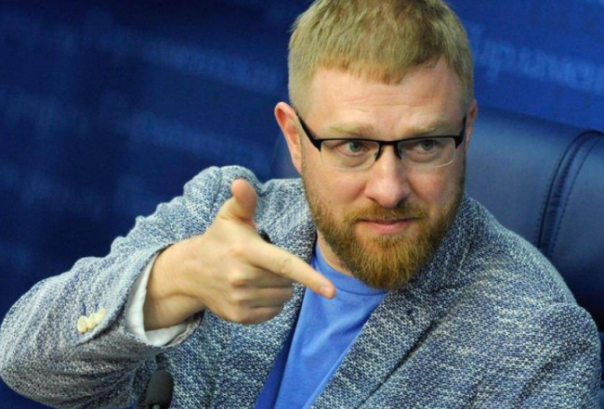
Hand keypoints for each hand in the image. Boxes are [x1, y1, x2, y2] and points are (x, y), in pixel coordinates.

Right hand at [144, 179, 335, 328]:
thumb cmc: (219, 239)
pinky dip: (271, 303)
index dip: (311, 277)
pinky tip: (253, 290)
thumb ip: (244, 200)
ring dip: (279, 288)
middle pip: (288, 282)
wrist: (190, 272)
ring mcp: (239, 299)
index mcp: (246, 251)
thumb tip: (240, 182)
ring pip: (283, 297)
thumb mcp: (230, 216)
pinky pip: (273, 312)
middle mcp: (242, 277)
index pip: (284, 265)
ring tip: (257, 275)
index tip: (331, 291)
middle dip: (284, 273)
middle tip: (263, 262)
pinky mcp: (238, 316)